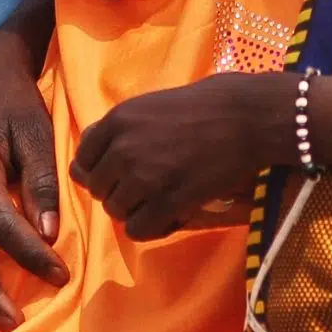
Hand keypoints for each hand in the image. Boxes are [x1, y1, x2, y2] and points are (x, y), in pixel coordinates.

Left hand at [71, 73, 291, 241]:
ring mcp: (145, 177)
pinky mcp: (169, 200)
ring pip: (116, 212)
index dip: (99, 171)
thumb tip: (93, 143)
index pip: (82, 160)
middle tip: (146, 188)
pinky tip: (172, 215)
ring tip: (161, 200)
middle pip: (98, 189)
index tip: (119, 174)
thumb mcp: (154, 103)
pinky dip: (153, 227)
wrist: (249, 116)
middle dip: (118, 192)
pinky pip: (139, 229)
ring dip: (136, 210)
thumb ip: (122, 126)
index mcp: (118, 119)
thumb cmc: (209, 103)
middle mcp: (123, 148)